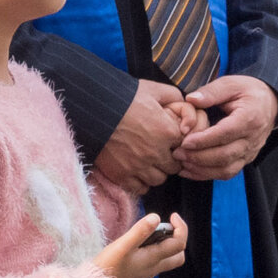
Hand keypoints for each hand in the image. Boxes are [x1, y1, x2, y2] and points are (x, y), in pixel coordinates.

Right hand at [95, 79, 199, 195]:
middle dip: (167, 160)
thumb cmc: (122, 98)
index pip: (185, 148)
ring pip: (158, 179)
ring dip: (154, 172)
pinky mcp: (121, 175)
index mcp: (168, 132)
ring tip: (145, 162)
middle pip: (173, 167)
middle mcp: (156, 152)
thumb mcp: (153, 90)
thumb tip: (186, 102)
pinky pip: (140, 188)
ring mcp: (138, 166)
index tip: (167, 140)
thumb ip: (174, 96)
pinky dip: (139, 182)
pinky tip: (134, 170)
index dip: (176, 144)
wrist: (91, 109)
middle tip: (156, 151)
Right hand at [97, 209, 188, 277]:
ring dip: (164, 248)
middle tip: (166, 229)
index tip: (172, 216)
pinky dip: (151, 256)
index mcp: (153, 259)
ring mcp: (145, 276)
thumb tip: (156, 218)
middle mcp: (153, 269)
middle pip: (178, 257)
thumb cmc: (107, 266)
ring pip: (165, 262)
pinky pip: (151, 267)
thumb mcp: (122, 245)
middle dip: (177, 241)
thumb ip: (140, 231)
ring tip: (149, 238)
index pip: (179, 243)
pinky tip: (135, 251)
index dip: (181, 227)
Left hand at [174, 72, 277, 181]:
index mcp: (250, 118)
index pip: (226, 133)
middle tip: (176, 153)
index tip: (184, 142)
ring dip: (202, 169)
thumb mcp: (231, 84)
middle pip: (226, 155)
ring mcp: (250, 151)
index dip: (204, 140)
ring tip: (180, 162)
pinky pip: (228, 172)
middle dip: (199, 157)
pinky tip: (189, 170)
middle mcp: (252, 138)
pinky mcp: (245, 159)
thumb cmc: (247, 92)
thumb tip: (191, 99)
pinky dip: (207, 175)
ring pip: (227, 168)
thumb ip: (211, 92)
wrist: (269, 103)